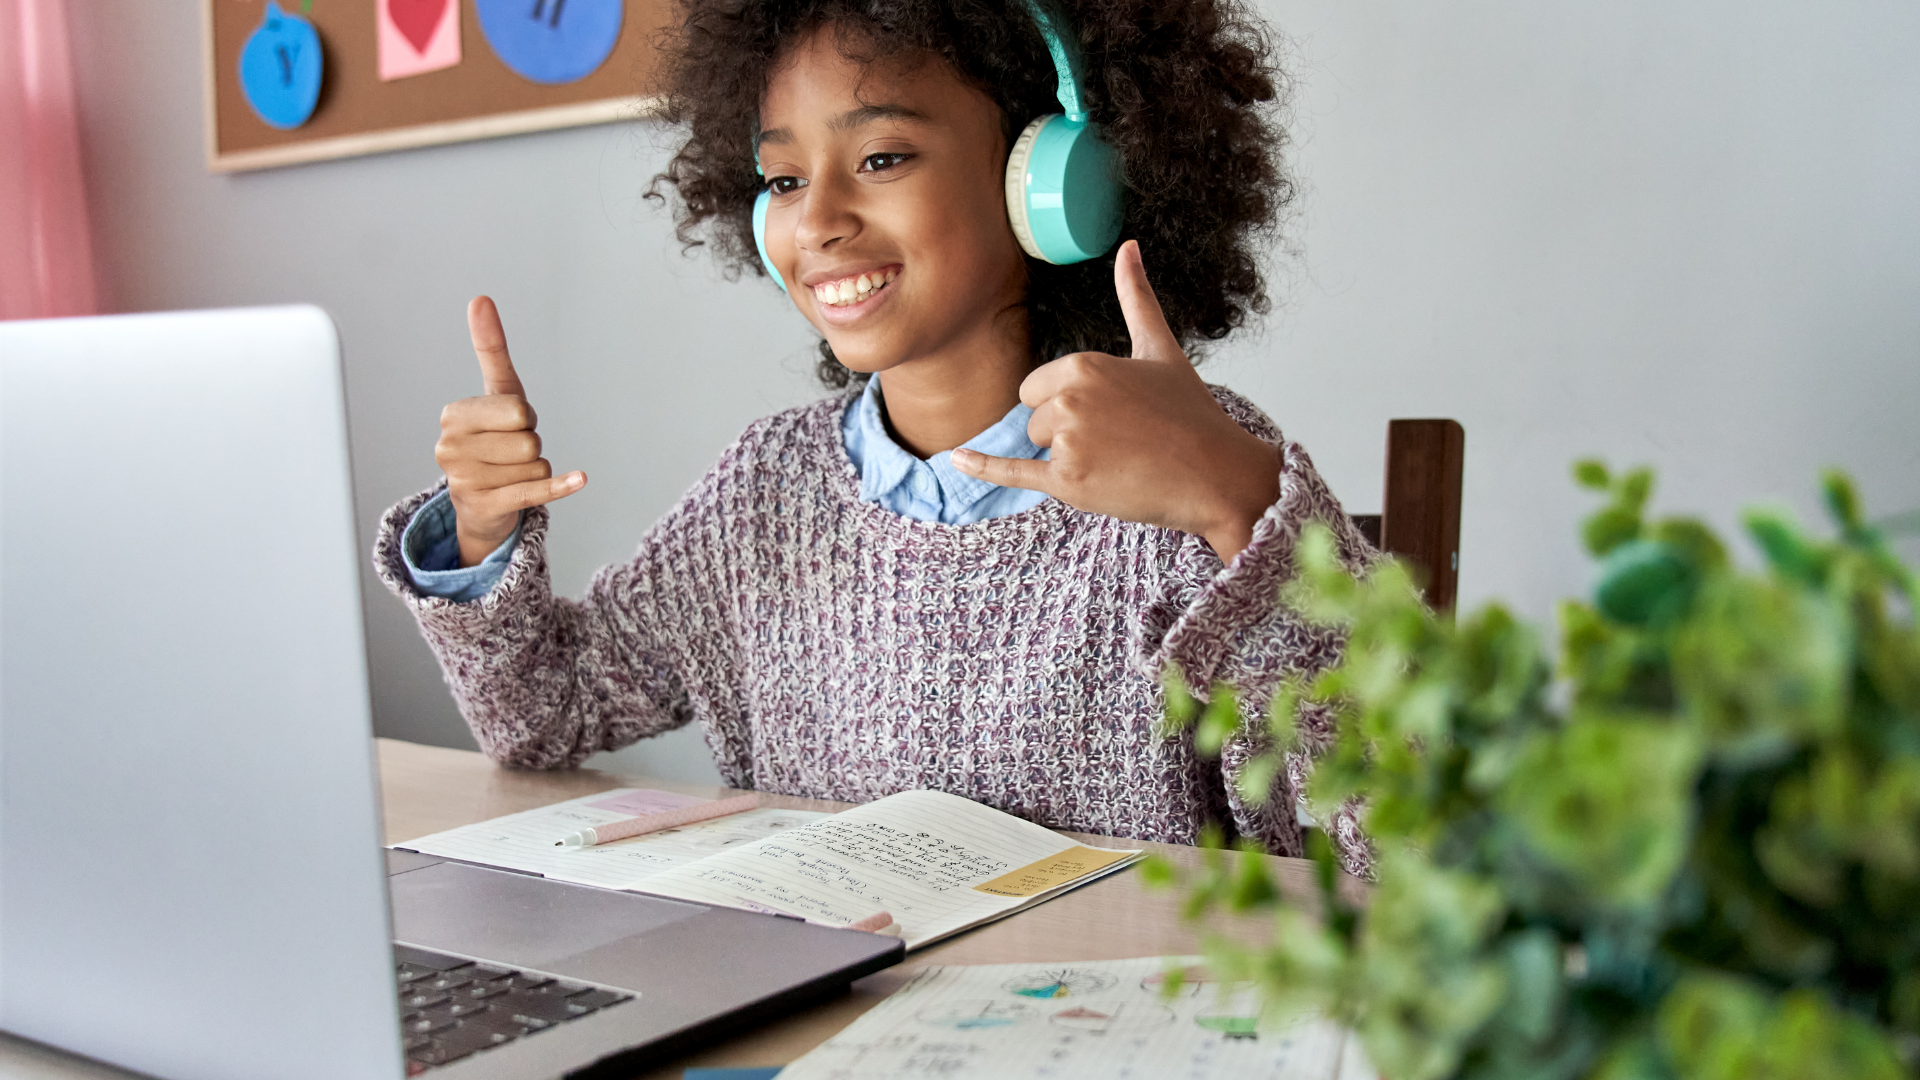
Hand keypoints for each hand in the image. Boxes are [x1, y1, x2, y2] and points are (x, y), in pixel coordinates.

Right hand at [434, 296, 586, 567]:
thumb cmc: (492, 439)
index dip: (524, 417)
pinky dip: (561, 486)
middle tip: (510, 452)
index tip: (508, 425)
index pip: (518, 409)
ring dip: (535, 469)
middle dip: (530, 444)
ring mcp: (464, 481)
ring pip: (537, 465)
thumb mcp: (496, 393)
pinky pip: (535, 490)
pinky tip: (580, 479)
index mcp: (453, 416)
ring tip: (510, 472)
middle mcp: (451, 449)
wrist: (480, 503)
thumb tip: (480, 299)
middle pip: (529, 440)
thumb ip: (490, 348)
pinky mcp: (486, 507)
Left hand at [952, 241, 1280, 562]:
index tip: (1109, 413)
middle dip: (1065, 432)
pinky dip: (983, 469)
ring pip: (1038, 447)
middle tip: (1118, 440)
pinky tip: (956, 459)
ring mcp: (1067, 442)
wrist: (1217, 475)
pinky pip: (1012, 473)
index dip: (1066, 403)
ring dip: (1068, 458)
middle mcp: (1070, 399)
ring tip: (1118, 461)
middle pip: (1034, 418)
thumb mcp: (1160, 349)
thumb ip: (1136, 298)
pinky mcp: (1068, 483)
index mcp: (1084, 364)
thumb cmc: (1192, 414)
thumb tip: (1129, 246)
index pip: (1036, 387)